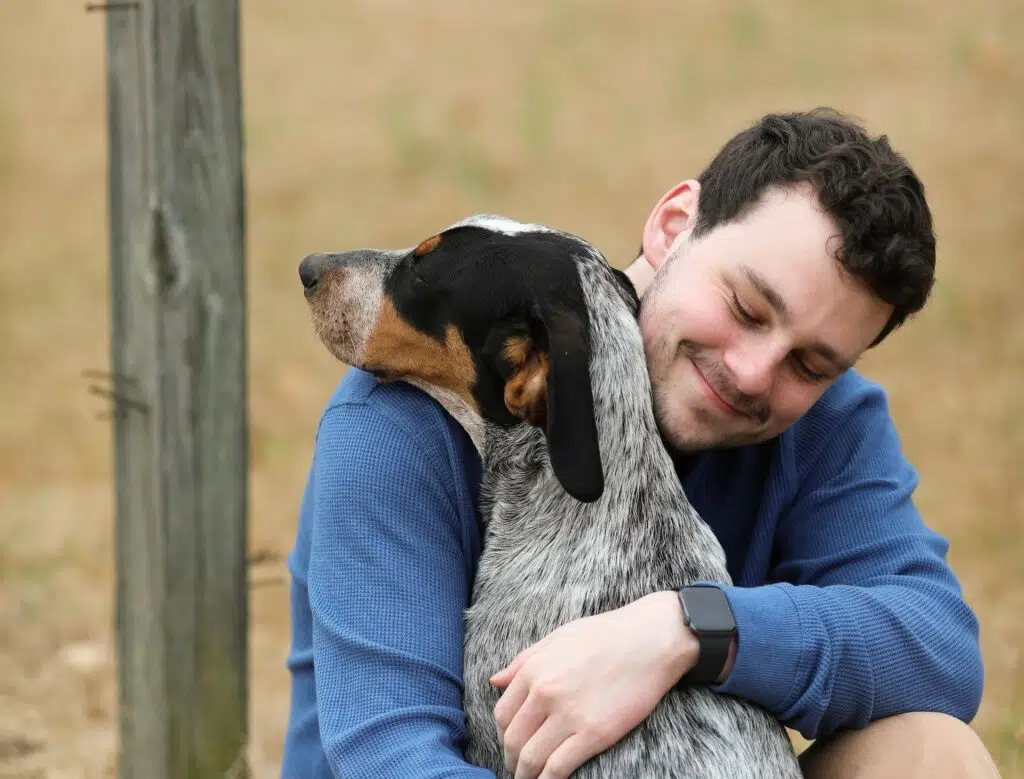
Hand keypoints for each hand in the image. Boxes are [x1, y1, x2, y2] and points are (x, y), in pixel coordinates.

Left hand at [489, 591, 700, 778]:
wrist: (652, 639)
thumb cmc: (607, 634)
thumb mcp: (558, 638)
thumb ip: (523, 661)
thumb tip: (495, 681)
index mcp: (533, 669)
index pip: (503, 714)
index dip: (502, 735)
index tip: (510, 744)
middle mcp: (545, 693)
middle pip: (513, 739)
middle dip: (511, 759)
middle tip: (516, 768)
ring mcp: (568, 715)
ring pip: (531, 758)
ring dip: (525, 775)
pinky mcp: (594, 734)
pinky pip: (558, 767)